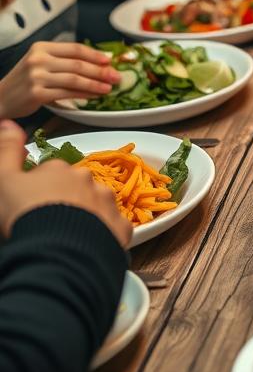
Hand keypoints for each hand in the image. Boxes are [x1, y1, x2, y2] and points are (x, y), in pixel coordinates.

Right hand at [0, 42, 120, 119]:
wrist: (1, 98)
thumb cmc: (25, 81)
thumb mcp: (41, 63)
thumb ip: (64, 60)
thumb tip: (99, 62)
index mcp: (41, 48)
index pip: (75, 49)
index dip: (95, 55)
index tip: (109, 60)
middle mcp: (38, 60)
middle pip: (78, 64)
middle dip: (101, 71)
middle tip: (116, 76)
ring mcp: (37, 77)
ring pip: (75, 79)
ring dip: (96, 84)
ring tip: (109, 88)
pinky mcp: (37, 93)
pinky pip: (68, 93)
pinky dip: (84, 94)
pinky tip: (95, 96)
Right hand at [0, 120, 130, 244]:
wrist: (57, 248)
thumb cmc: (26, 213)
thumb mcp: (4, 180)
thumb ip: (7, 151)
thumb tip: (8, 124)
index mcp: (60, 169)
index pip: (52, 173)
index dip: (42, 189)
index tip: (33, 204)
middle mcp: (88, 180)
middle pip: (77, 187)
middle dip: (67, 199)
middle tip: (51, 220)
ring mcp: (107, 202)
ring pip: (98, 204)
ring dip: (87, 215)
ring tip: (69, 234)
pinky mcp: (120, 226)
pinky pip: (113, 227)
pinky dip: (104, 233)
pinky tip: (89, 243)